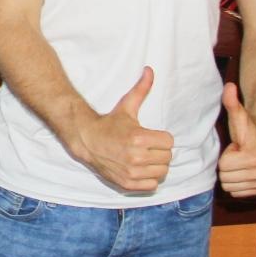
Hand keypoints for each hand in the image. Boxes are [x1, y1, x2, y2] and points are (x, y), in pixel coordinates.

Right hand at [71, 67, 172, 193]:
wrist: (86, 140)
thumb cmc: (109, 123)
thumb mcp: (126, 106)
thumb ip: (141, 89)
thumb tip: (149, 70)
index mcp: (139, 138)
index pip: (169, 142)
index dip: (161, 138)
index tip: (151, 136)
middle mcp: (136, 157)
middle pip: (167, 158)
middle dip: (159, 151)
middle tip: (147, 147)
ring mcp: (131, 172)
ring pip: (161, 172)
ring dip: (155, 166)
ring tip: (143, 158)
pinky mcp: (127, 184)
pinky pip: (152, 186)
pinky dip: (148, 179)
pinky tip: (139, 169)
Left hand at [215, 83, 255, 197]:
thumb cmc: (248, 128)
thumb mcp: (239, 115)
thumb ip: (232, 102)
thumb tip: (229, 86)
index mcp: (255, 157)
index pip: (223, 166)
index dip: (226, 155)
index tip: (236, 147)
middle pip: (225, 178)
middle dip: (228, 166)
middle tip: (238, 155)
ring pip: (230, 187)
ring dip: (232, 174)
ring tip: (241, 162)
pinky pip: (237, 193)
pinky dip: (237, 183)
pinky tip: (243, 170)